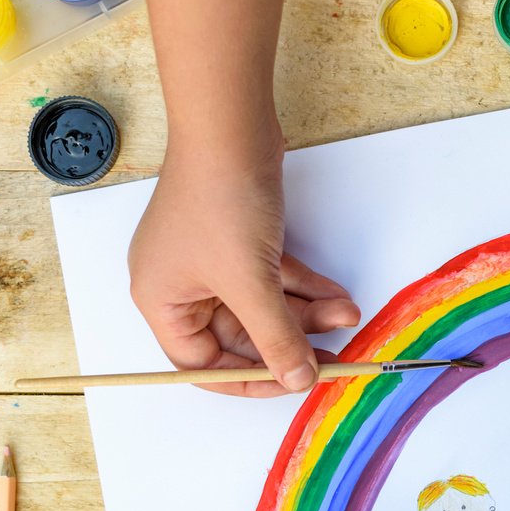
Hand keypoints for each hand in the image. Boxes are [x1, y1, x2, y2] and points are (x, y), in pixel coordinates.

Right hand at [128, 131, 360, 397]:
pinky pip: (273, 278)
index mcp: (161, 300)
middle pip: (239, 336)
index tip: (289, 382)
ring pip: (263, 305)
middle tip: (333, 356)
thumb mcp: (250, 282)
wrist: (232, 128)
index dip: (246, 379)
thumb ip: (276, 337)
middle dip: (289, 342)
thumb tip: (298, 380)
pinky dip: (305, 288)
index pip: (200, 364)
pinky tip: (340, 298)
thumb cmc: (221, 199)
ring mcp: (211, 260)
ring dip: (306, 314)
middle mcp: (181, 283)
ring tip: (348, 317)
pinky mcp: (240, 238)